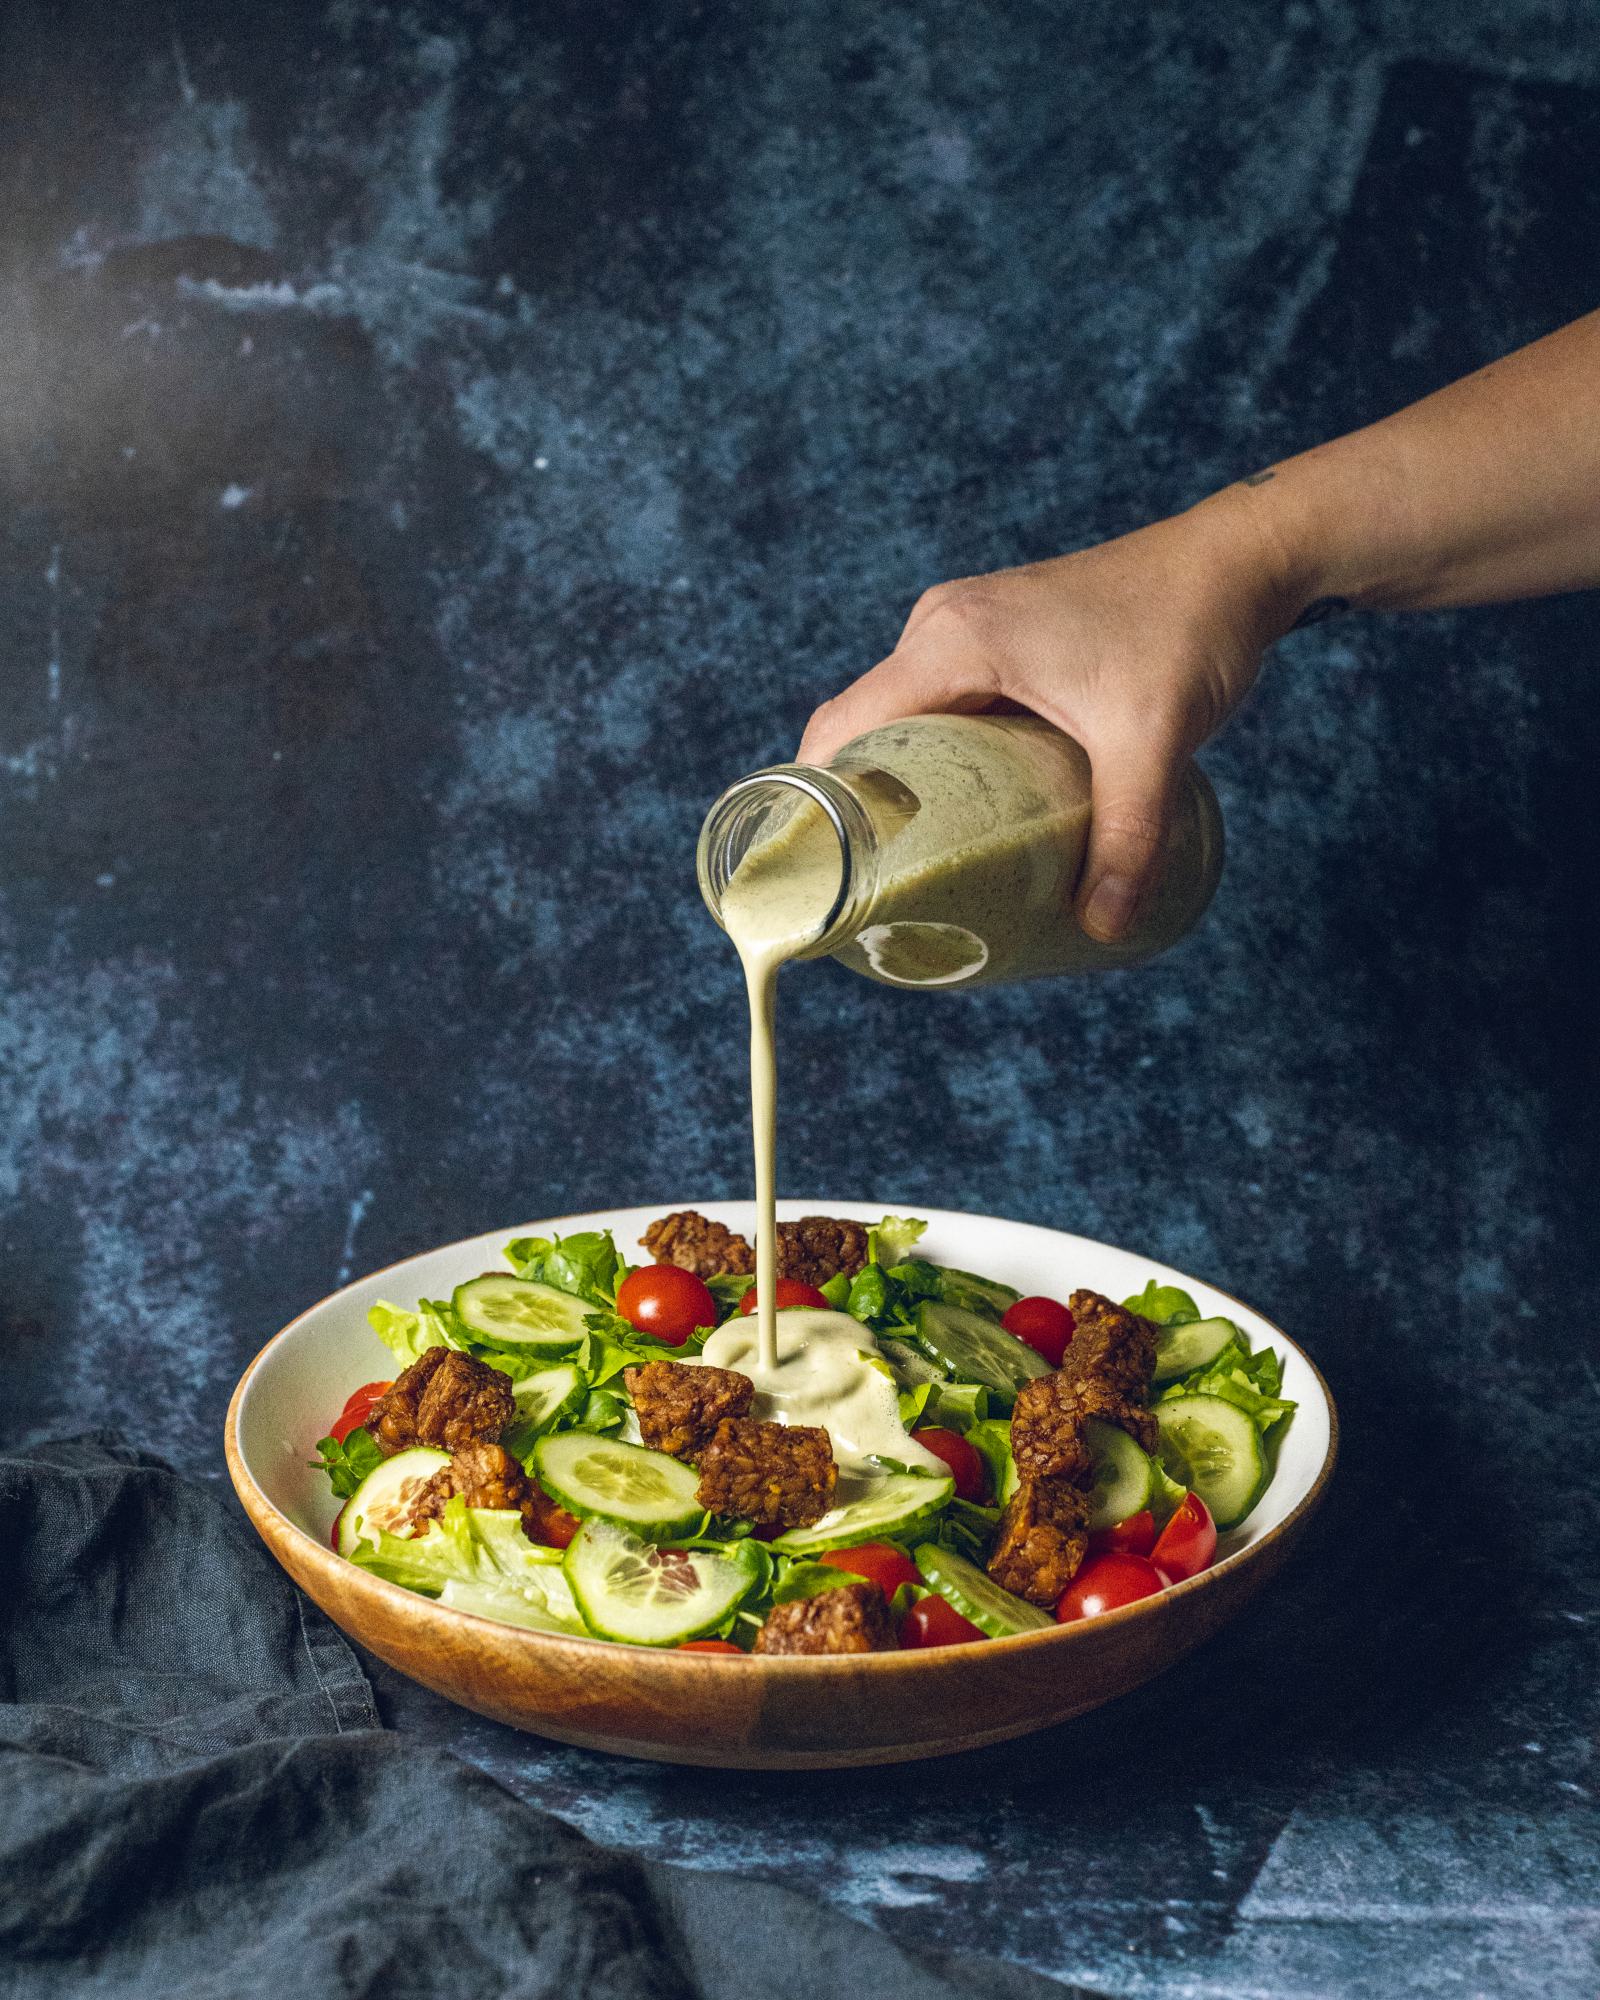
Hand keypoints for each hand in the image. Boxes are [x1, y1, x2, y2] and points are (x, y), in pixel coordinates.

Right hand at [798, 497, 1294, 940]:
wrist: (1238, 559)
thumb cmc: (1189, 628)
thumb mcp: (1153, 744)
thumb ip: (1127, 838)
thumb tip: (1104, 926)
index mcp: (953, 640)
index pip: (842, 727)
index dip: (816, 801)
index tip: (820, 873)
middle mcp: (941, 626)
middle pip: (863, 729)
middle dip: (860, 807)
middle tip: (876, 887)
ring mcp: (965, 627)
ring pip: (902, 718)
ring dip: (903, 783)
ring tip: (917, 861)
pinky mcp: (996, 636)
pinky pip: (940, 705)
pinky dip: (939, 757)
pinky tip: (968, 811)